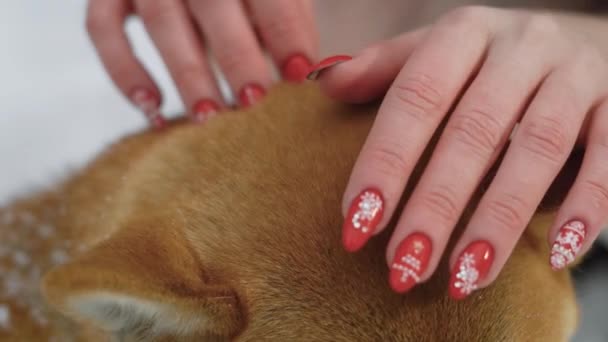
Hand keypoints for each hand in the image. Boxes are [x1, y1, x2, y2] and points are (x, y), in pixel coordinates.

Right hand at [86, 0, 316, 126]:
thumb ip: (288, 16)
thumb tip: (306, 70)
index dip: (285, 30)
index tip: (301, 75)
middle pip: (211, 1)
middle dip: (236, 54)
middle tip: (254, 102)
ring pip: (160, 19)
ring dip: (187, 72)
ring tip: (210, 117)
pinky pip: (102, 30)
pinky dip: (124, 71)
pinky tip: (153, 107)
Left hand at [312, 6, 607, 298]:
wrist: (590, 33)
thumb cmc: (497, 56)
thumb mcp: (441, 48)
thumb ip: (387, 67)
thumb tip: (323, 82)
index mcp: (463, 34)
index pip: (414, 100)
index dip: (384, 164)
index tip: (356, 224)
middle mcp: (520, 48)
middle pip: (471, 133)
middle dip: (435, 207)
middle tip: (404, 266)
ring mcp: (575, 74)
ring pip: (536, 150)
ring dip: (499, 221)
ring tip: (464, 278)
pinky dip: (588, 207)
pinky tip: (560, 254)